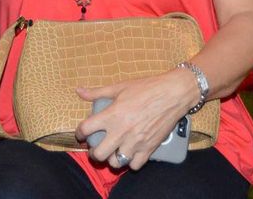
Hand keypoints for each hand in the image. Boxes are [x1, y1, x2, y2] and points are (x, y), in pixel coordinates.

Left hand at [74, 69, 198, 170]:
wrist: (172, 94)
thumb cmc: (146, 88)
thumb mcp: (120, 87)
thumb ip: (98, 92)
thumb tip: (79, 91)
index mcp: (111, 115)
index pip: (86, 129)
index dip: (79, 133)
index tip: (82, 133)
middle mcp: (121, 131)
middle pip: (98, 154)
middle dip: (93, 153)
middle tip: (96, 148)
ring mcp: (135, 142)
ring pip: (115, 162)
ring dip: (111, 158)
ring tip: (112, 152)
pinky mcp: (148, 148)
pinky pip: (134, 165)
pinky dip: (130, 162)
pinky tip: (129, 153)